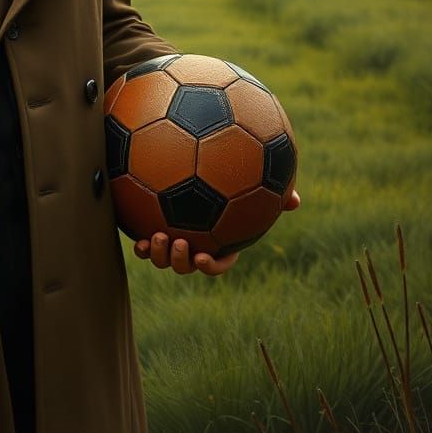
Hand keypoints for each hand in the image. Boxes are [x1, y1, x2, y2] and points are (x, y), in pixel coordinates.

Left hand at [134, 188, 299, 275]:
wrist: (192, 166)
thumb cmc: (229, 180)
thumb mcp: (253, 186)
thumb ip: (272, 195)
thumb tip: (296, 200)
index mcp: (218, 241)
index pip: (218, 263)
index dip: (211, 266)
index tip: (204, 258)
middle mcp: (194, 242)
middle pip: (186, 265)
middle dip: (180, 262)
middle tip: (179, 242)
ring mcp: (172, 236)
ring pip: (164, 258)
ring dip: (159, 254)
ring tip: (158, 236)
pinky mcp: (152, 225)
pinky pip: (145, 244)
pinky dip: (140, 245)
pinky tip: (135, 234)